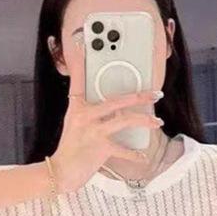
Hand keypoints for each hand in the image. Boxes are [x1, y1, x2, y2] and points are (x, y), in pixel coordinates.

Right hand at [51, 39, 162, 193]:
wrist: (60, 172)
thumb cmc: (69, 150)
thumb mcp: (74, 126)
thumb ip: (90, 114)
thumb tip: (113, 109)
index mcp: (76, 108)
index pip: (77, 79)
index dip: (79, 61)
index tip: (82, 43)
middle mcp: (84, 115)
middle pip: (116, 100)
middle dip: (139, 96)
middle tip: (155, 93)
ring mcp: (93, 131)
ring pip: (125, 120)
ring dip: (144, 121)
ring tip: (156, 122)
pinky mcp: (101, 148)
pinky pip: (123, 150)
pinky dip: (134, 155)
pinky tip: (143, 157)